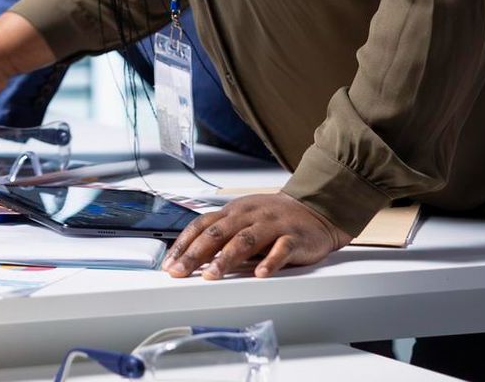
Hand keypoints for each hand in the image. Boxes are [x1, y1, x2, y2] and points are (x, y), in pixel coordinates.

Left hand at [164, 193, 350, 279]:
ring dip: (226, 259)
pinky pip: (280, 249)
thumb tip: (189, 256)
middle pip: (217, 234)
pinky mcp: (293, 237)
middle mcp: (248, 216)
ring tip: (212, 275)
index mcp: (232, 212)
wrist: (314, 209)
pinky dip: (270, 261)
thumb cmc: (273, 218)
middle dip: (196, 254)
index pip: (201, 226)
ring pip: (245, 240)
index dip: (183, 244)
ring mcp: (271, 225)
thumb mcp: (243, 220)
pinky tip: (260, 274)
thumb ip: (220, 235)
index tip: (169, 263)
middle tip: (181, 271)